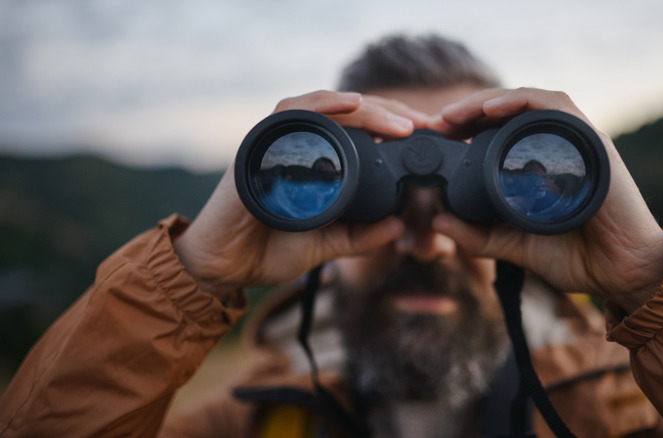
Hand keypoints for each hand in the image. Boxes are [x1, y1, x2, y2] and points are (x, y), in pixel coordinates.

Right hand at [173, 91, 427, 300]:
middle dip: (391, 114)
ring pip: (326, 107)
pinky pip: (291, 113)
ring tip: (400, 123)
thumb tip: (398, 226)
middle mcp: (298, 145)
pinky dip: (322, 104)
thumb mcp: (326, 245)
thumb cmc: (269, 249)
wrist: (224, 266)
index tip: (427, 136)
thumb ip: (359, 237)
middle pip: (349, 113)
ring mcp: (278, 143)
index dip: (394, 128)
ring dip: (366, 108)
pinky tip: (351, 104)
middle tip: (425, 124)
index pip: (359, 130)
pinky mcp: (260, 147)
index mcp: (317, 162)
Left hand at [430, 88, 662, 313]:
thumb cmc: (576, 258)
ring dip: (487, 101)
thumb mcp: (513, 247)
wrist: (622, 274)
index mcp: (540, 165)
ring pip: (528, 101)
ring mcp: (575, 142)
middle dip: (467, 111)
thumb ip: (478, 236)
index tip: (435, 136)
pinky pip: (555, 107)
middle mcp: (558, 147)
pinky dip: (522, 102)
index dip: (465, 127)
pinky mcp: (591, 143)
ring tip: (454, 114)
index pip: (499, 130)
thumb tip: (437, 222)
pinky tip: (491, 110)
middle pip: (509, 111)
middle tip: (435, 123)